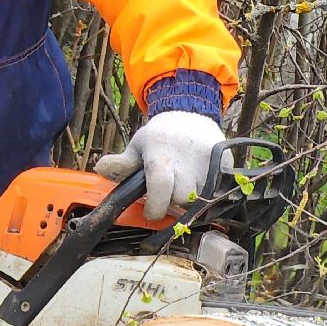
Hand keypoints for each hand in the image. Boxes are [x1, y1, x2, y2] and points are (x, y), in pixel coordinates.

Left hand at [94, 110, 228, 219]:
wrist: (191, 114)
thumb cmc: (160, 135)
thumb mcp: (138, 146)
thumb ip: (122, 164)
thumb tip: (100, 169)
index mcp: (160, 155)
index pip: (160, 189)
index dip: (155, 207)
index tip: (151, 211)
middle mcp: (187, 160)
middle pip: (181, 200)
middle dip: (172, 200)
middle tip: (168, 189)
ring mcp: (209, 163)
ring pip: (200, 199)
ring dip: (191, 197)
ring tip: (183, 181)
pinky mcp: (227, 165)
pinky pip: (217, 192)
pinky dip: (208, 191)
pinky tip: (198, 178)